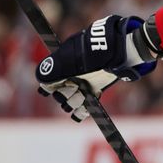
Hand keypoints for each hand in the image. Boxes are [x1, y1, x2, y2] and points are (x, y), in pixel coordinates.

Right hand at [36, 15, 156, 121]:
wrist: (123, 50)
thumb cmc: (98, 50)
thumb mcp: (74, 57)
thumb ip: (55, 67)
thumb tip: (39, 78)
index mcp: (63, 62)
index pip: (47, 80)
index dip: (49, 86)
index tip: (55, 86)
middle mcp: (72, 73)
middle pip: (58, 93)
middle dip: (64, 95)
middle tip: (74, 88)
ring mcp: (84, 82)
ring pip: (70, 102)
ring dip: (74, 102)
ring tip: (82, 96)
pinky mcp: (96, 89)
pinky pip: (84, 106)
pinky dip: (82, 112)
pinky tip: (84, 111)